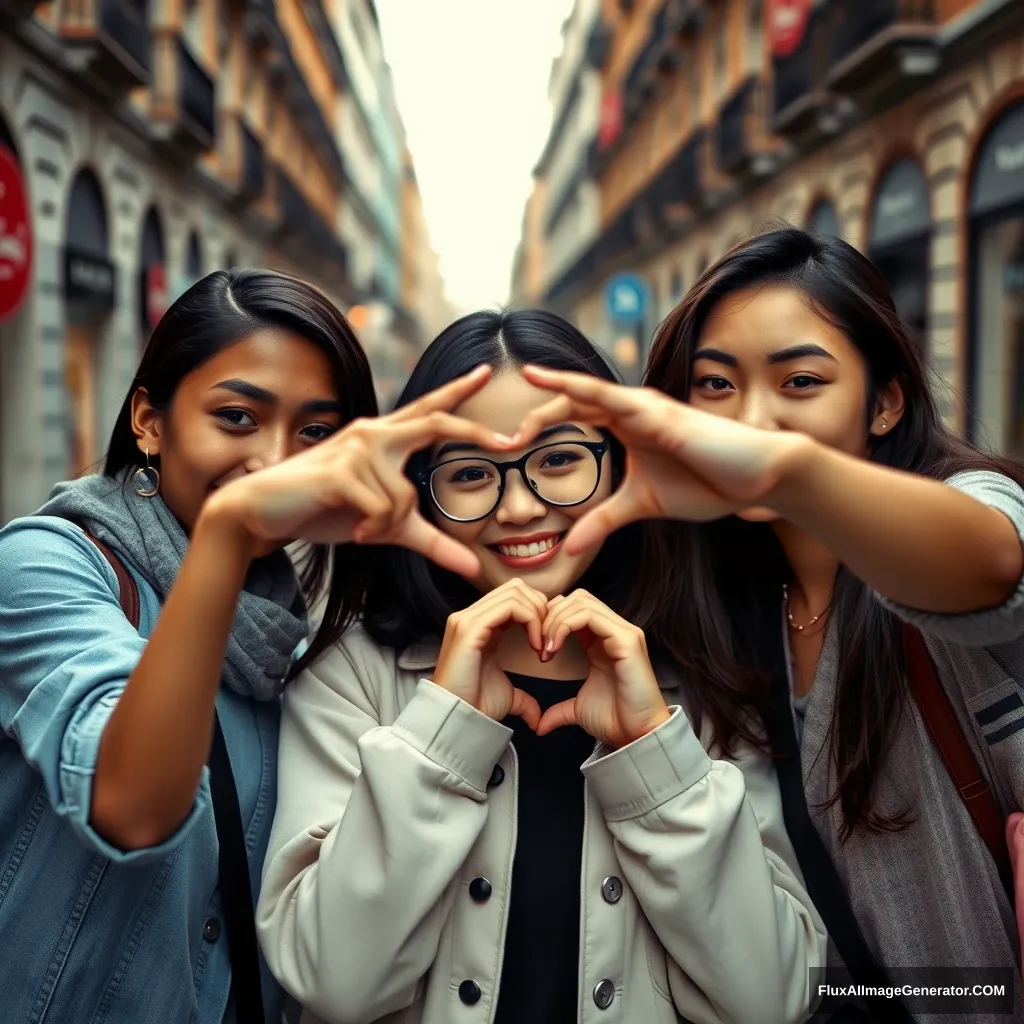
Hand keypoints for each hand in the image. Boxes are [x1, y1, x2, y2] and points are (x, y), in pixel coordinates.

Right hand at [204, 365, 512, 574]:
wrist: (262, 511)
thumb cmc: (324, 510)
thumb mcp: (385, 526)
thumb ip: (431, 542)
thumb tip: (473, 569)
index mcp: (385, 438)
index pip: (429, 409)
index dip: (458, 390)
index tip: (487, 373)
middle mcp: (375, 432)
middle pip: (436, 424)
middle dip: (475, 433)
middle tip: (511, 442)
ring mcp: (357, 447)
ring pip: (404, 496)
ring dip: (387, 525)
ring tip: (360, 528)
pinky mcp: (340, 470)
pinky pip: (382, 509)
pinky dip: (372, 529)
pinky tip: (352, 529)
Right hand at [433, 579, 545, 729]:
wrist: (457, 718)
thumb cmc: (477, 705)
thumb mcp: (507, 695)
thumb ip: (523, 697)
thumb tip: (538, 717)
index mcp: (478, 625)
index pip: (513, 596)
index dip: (537, 610)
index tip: (549, 637)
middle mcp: (470, 616)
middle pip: (515, 587)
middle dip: (540, 607)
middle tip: (549, 637)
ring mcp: (467, 619)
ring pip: (514, 593)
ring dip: (537, 614)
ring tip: (542, 643)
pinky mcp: (470, 627)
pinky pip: (510, 607)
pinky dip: (531, 621)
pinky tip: (536, 645)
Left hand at [510, 365, 807, 552]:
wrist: (758, 478)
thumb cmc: (708, 484)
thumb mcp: (642, 507)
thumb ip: (603, 521)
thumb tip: (569, 549)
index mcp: (625, 425)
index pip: (573, 415)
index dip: (539, 425)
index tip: (504, 444)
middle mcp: (631, 409)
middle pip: (570, 400)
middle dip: (534, 417)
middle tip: (498, 441)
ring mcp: (645, 408)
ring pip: (587, 391)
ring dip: (550, 399)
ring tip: (518, 413)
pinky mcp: (661, 415)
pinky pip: (615, 398)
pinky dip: (584, 390)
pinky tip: (559, 386)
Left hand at [538, 590, 670, 748]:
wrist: (636, 736)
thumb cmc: (615, 719)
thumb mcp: (577, 708)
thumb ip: (558, 709)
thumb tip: (539, 725)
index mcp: (604, 640)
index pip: (575, 607)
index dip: (550, 619)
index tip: (536, 645)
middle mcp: (616, 630)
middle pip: (577, 598)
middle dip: (550, 615)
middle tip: (537, 643)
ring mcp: (624, 632)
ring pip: (581, 602)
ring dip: (555, 621)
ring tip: (545, 647)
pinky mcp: (627, 639)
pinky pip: (590, 616)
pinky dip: (565, 626)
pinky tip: (554, 647)